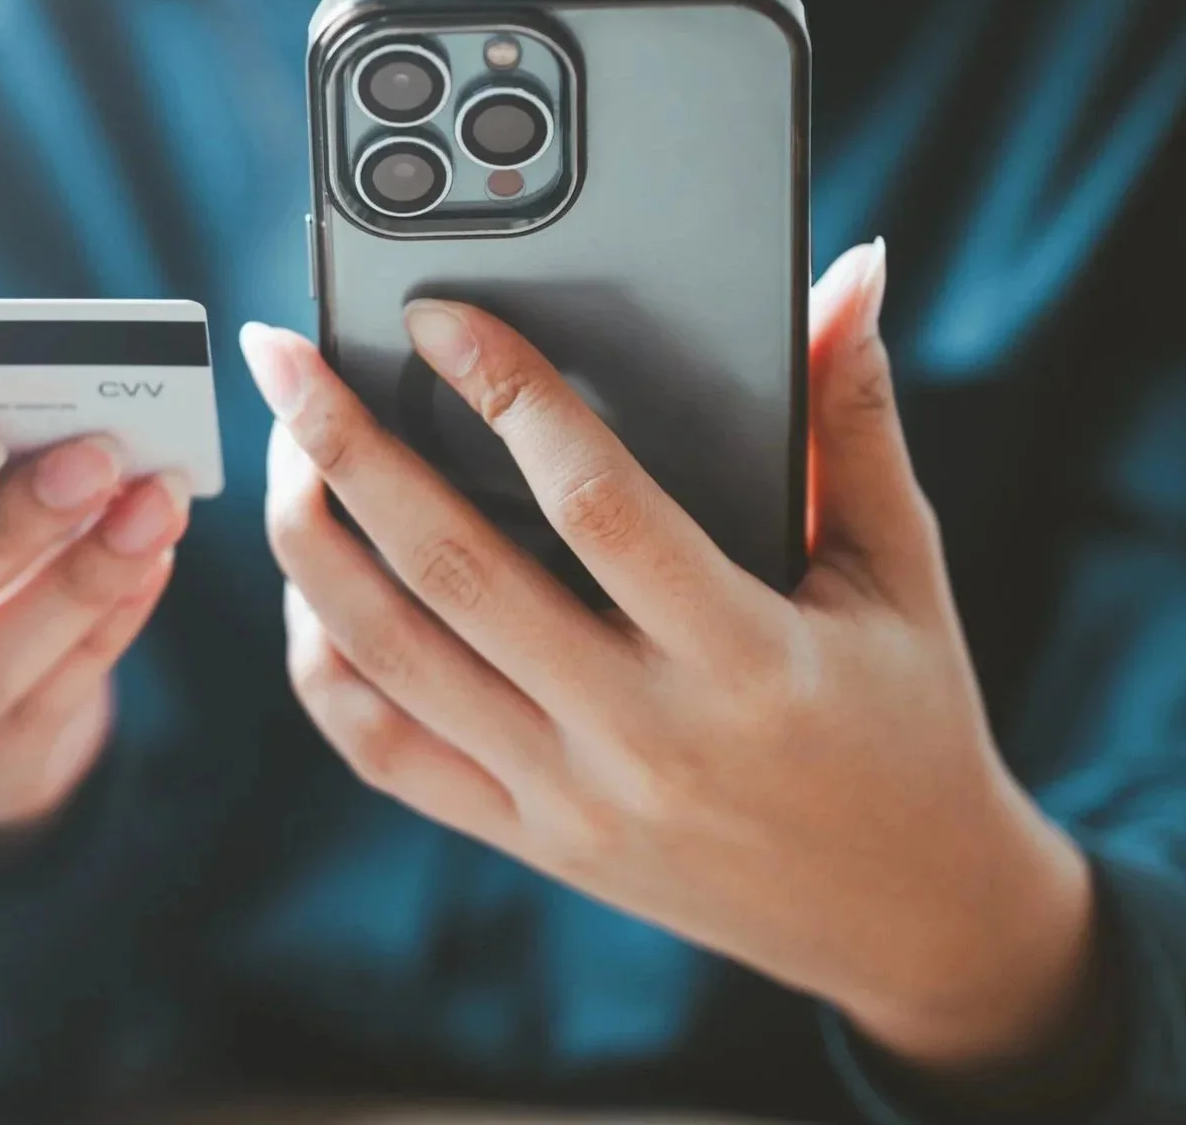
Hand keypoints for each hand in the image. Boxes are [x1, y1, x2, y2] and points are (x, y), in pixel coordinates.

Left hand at [242, 242, 1100, 1085]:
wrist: (906, 915)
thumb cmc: (904, 717)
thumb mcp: (899, 568)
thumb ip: (854, 417)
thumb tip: (848, 270)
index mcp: (747, 660)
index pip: (598, 504)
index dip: (508, 395)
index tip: (435, 315)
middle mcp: (642, 738)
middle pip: (453, 572)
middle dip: (349, 448)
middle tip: (286, 357)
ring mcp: (569, 800)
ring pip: (391, 660)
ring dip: (312, 544)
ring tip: (279, 449)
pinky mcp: (527, 839)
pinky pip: (384, 750)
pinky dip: (323, 662)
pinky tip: (307, 583)